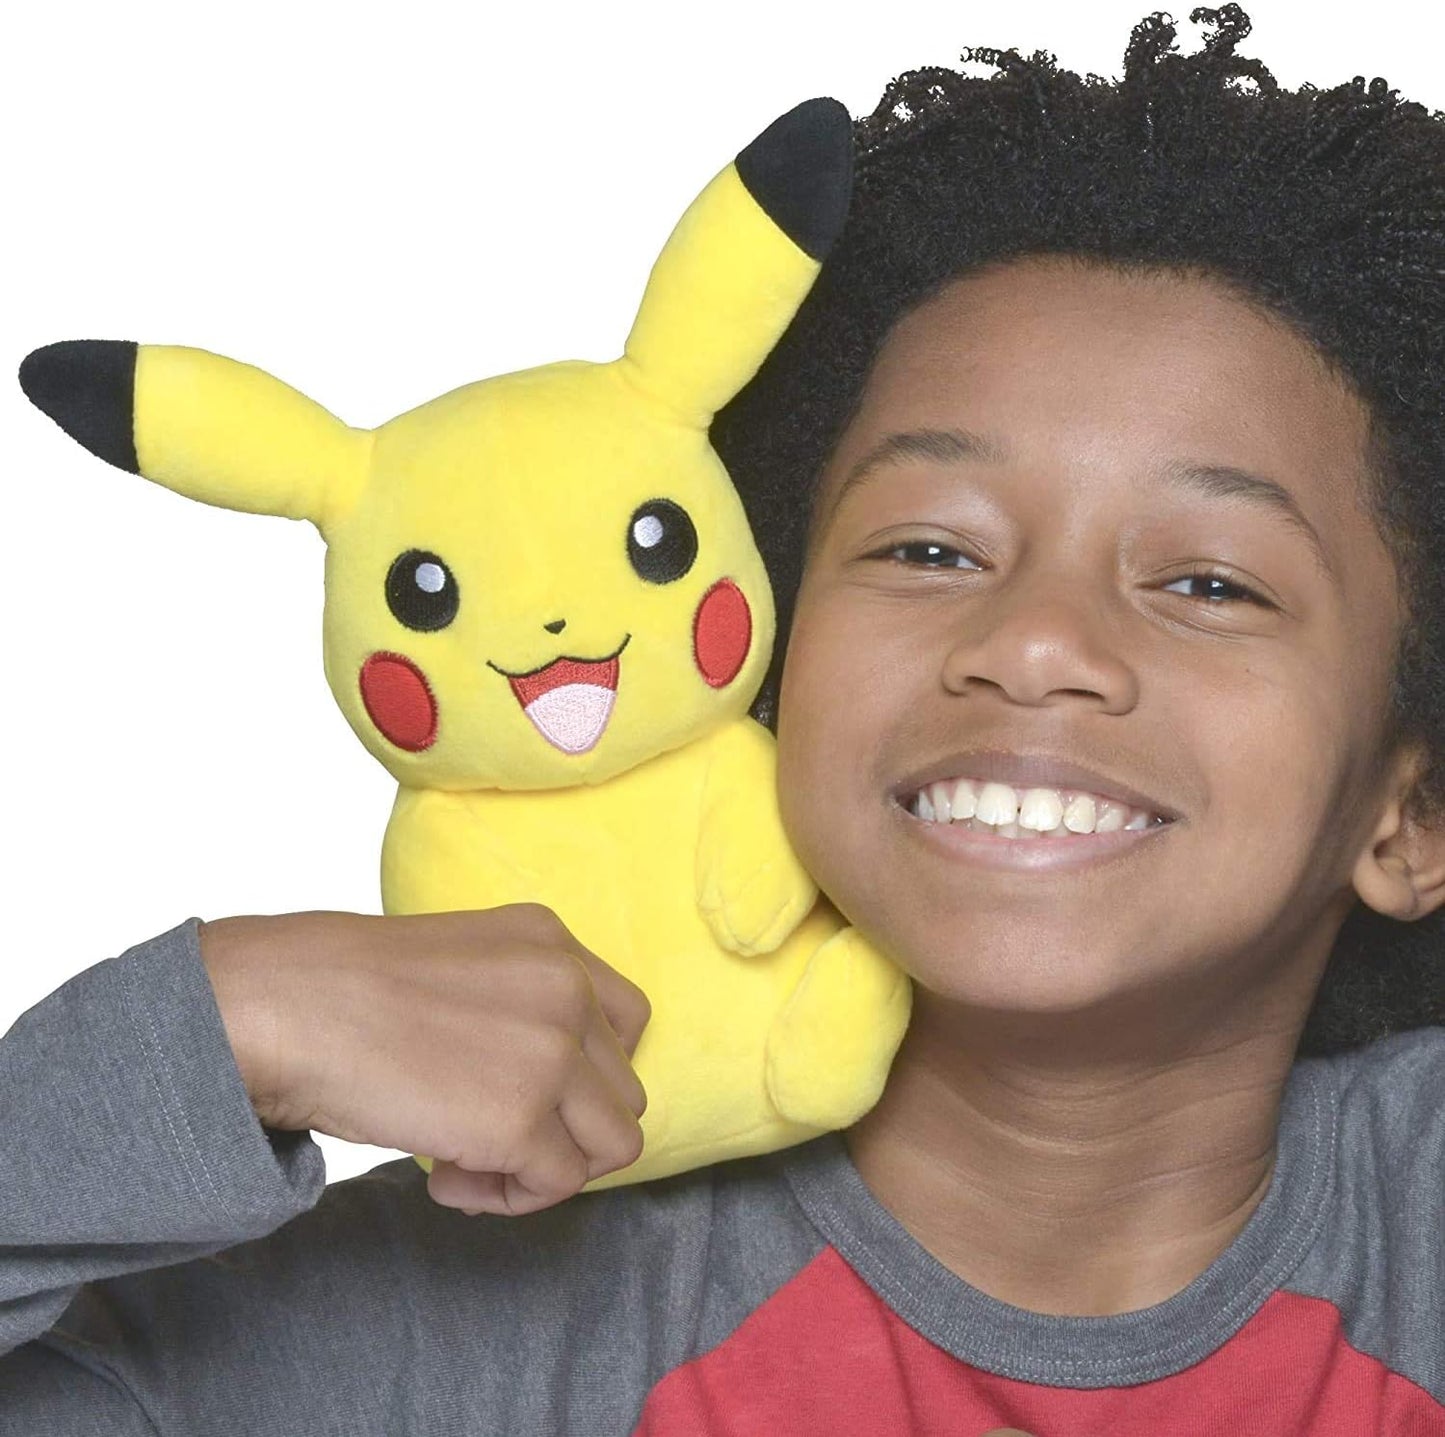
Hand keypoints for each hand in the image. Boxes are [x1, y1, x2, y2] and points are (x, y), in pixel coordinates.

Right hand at [198, 905, 649, 1216]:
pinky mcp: (523, 1119)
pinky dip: (508, 1199)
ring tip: (471, 1165)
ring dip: (547, 1169)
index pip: (626, 1022)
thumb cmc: (345, 991)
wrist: (285, 1006)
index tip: (524, 1094)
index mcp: (552, 941)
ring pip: (612, 1144)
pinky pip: (558, 1185)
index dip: (584, 1075)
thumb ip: (520, 1006)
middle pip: (623, 1091)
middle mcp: (569, 988)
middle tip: (486, 1140)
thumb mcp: (463, 965)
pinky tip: (445, 1180)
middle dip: (563, 1128)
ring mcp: (553, 1053)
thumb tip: (548, 1095)